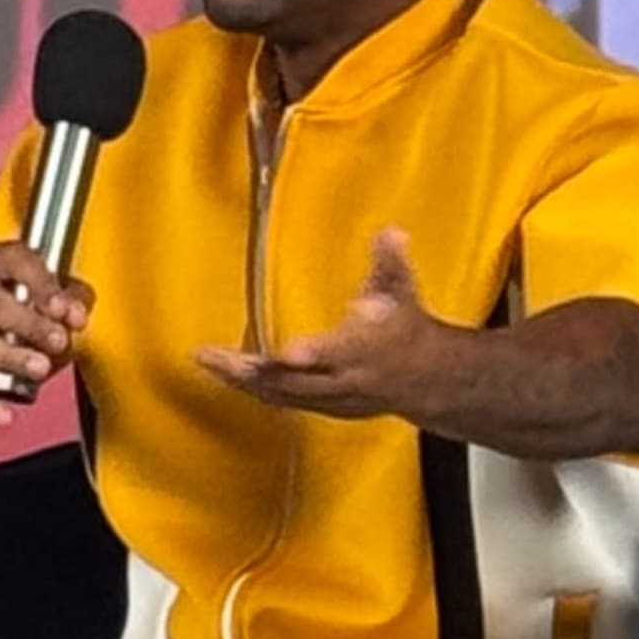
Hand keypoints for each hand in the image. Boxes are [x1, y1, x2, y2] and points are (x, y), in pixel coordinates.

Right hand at [0, 238, 88, 425]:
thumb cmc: (11, 298)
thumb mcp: (38, 285)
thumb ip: (68, 295)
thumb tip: (80, 310)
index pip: (15, 262)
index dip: (42, 284)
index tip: (65, 308)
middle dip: (28, 322)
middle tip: (60, 340)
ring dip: (11, 357)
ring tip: (40, 368)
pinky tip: (6, 416)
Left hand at [196, 227, 469, 426]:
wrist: (431, 378)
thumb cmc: (408, 328)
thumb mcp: (402, 292)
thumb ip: (391, 262)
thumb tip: (392, 231)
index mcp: (362, 350)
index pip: (333, 354)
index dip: (310, 354)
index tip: (284, 352)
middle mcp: (345, 379)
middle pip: (294, 382)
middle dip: (252, 371)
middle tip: (212, 356)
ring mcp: (334, 399)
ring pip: (283, 396)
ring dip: (244, 382)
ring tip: (208, 362)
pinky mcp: (326, 407)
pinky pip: (285, 402)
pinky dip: (257, 390)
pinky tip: (229, 376)